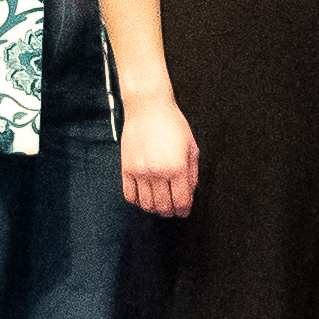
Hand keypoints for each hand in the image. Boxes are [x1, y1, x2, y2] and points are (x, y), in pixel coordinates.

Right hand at [119, 86, 198, 218]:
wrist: (147, 107)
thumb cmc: (172, 124)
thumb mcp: (191, 147)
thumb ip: (192, 173)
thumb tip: (189, 193)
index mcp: (177, 167)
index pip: (181, 201)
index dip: (184, 210)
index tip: (184, 211)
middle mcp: (158, 172)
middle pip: (163, 207)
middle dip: (170, 212)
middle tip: (172, 209)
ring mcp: (140, 171)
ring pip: (146, 204)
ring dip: (154, 208)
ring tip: (159, 202)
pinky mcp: (126, 168)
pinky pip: (129, 195)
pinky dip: (137, 201)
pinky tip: (144, 195)